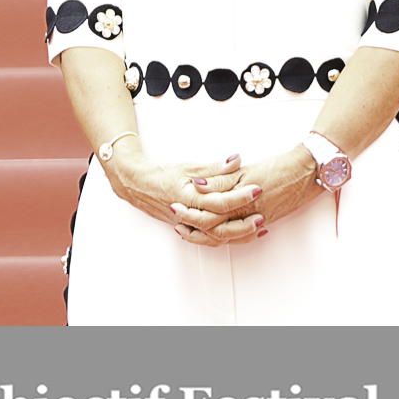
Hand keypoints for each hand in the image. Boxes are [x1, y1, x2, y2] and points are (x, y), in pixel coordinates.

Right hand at [103, 145, 263, 247]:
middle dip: (244, 223)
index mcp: (188, 197)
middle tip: (263, 215)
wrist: (136, 184)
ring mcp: (187, 224)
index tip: (257, 188)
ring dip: (239, 234)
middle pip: (220, 226)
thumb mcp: (188, 166)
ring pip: (215, 236)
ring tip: (257, 227)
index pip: (220, 201)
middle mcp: (188, 215)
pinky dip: (226, 237)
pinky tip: (240, 233)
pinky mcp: (187, 227)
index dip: (241, 196)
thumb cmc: (159, 174)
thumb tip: (236, 161)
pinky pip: (209, 237)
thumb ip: (214, 167)